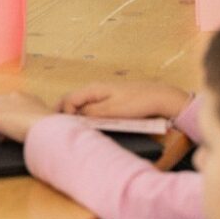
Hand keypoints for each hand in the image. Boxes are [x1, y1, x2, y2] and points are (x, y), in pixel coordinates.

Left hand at [0, 91, 51, 144]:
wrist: (48, 128)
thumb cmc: (50, 126)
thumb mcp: (42, 118)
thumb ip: (33, 118)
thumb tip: (31, 125)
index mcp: (22, 97)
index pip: (5, 103)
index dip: (4, 117)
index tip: (7, 130)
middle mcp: (9, 98)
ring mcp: (1, 106)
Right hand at [59, 80, 190, 120]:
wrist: (159, 97)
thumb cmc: (137, 102)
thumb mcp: (112, 110)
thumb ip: (92, 112)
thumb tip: (75, 116)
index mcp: (93, 89)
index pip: (68, 100)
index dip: (65, 114)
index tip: (69, 128)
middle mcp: (94, 89)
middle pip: (71, 100)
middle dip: (63, 112)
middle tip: (60, 129)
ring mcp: (101, 94)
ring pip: (80, 103)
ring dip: (74, 115)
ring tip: (72, 129)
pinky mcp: (109, 100)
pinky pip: (90, 106)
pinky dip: (85, 115)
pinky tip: (88, 124)